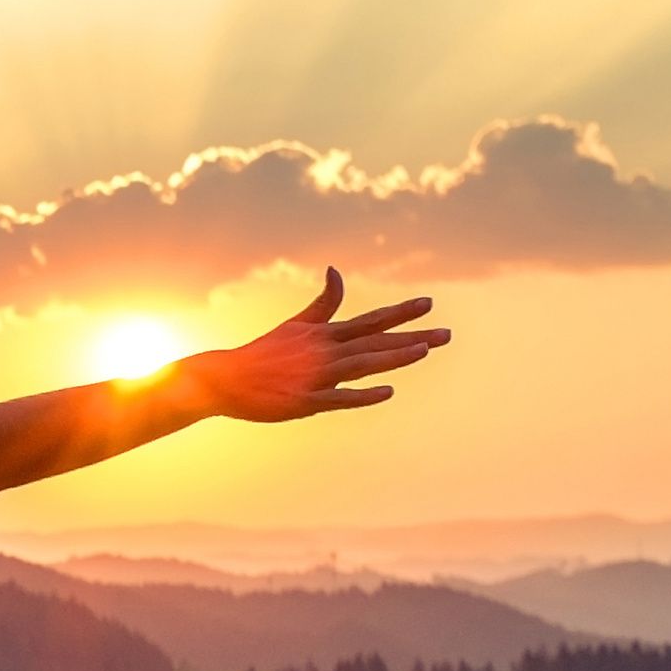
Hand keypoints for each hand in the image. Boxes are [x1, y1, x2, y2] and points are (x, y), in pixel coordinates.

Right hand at [185, 269, 450, 422]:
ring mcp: (315, 375)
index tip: (429, 303)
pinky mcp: (305, 400)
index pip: (371, 320)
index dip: (401, 312)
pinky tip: (387, 392)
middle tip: (447, 334)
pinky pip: (339, 397)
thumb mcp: (296, 323)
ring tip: (423, 351)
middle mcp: (324, 350)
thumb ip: (324, 303)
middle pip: (376, 342)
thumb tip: (336, 269)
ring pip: (362, 363)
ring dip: (393, 357)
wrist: (223, 378)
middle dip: (412, 337)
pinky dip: (363, 394)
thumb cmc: (262, 352)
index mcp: (323, 333)